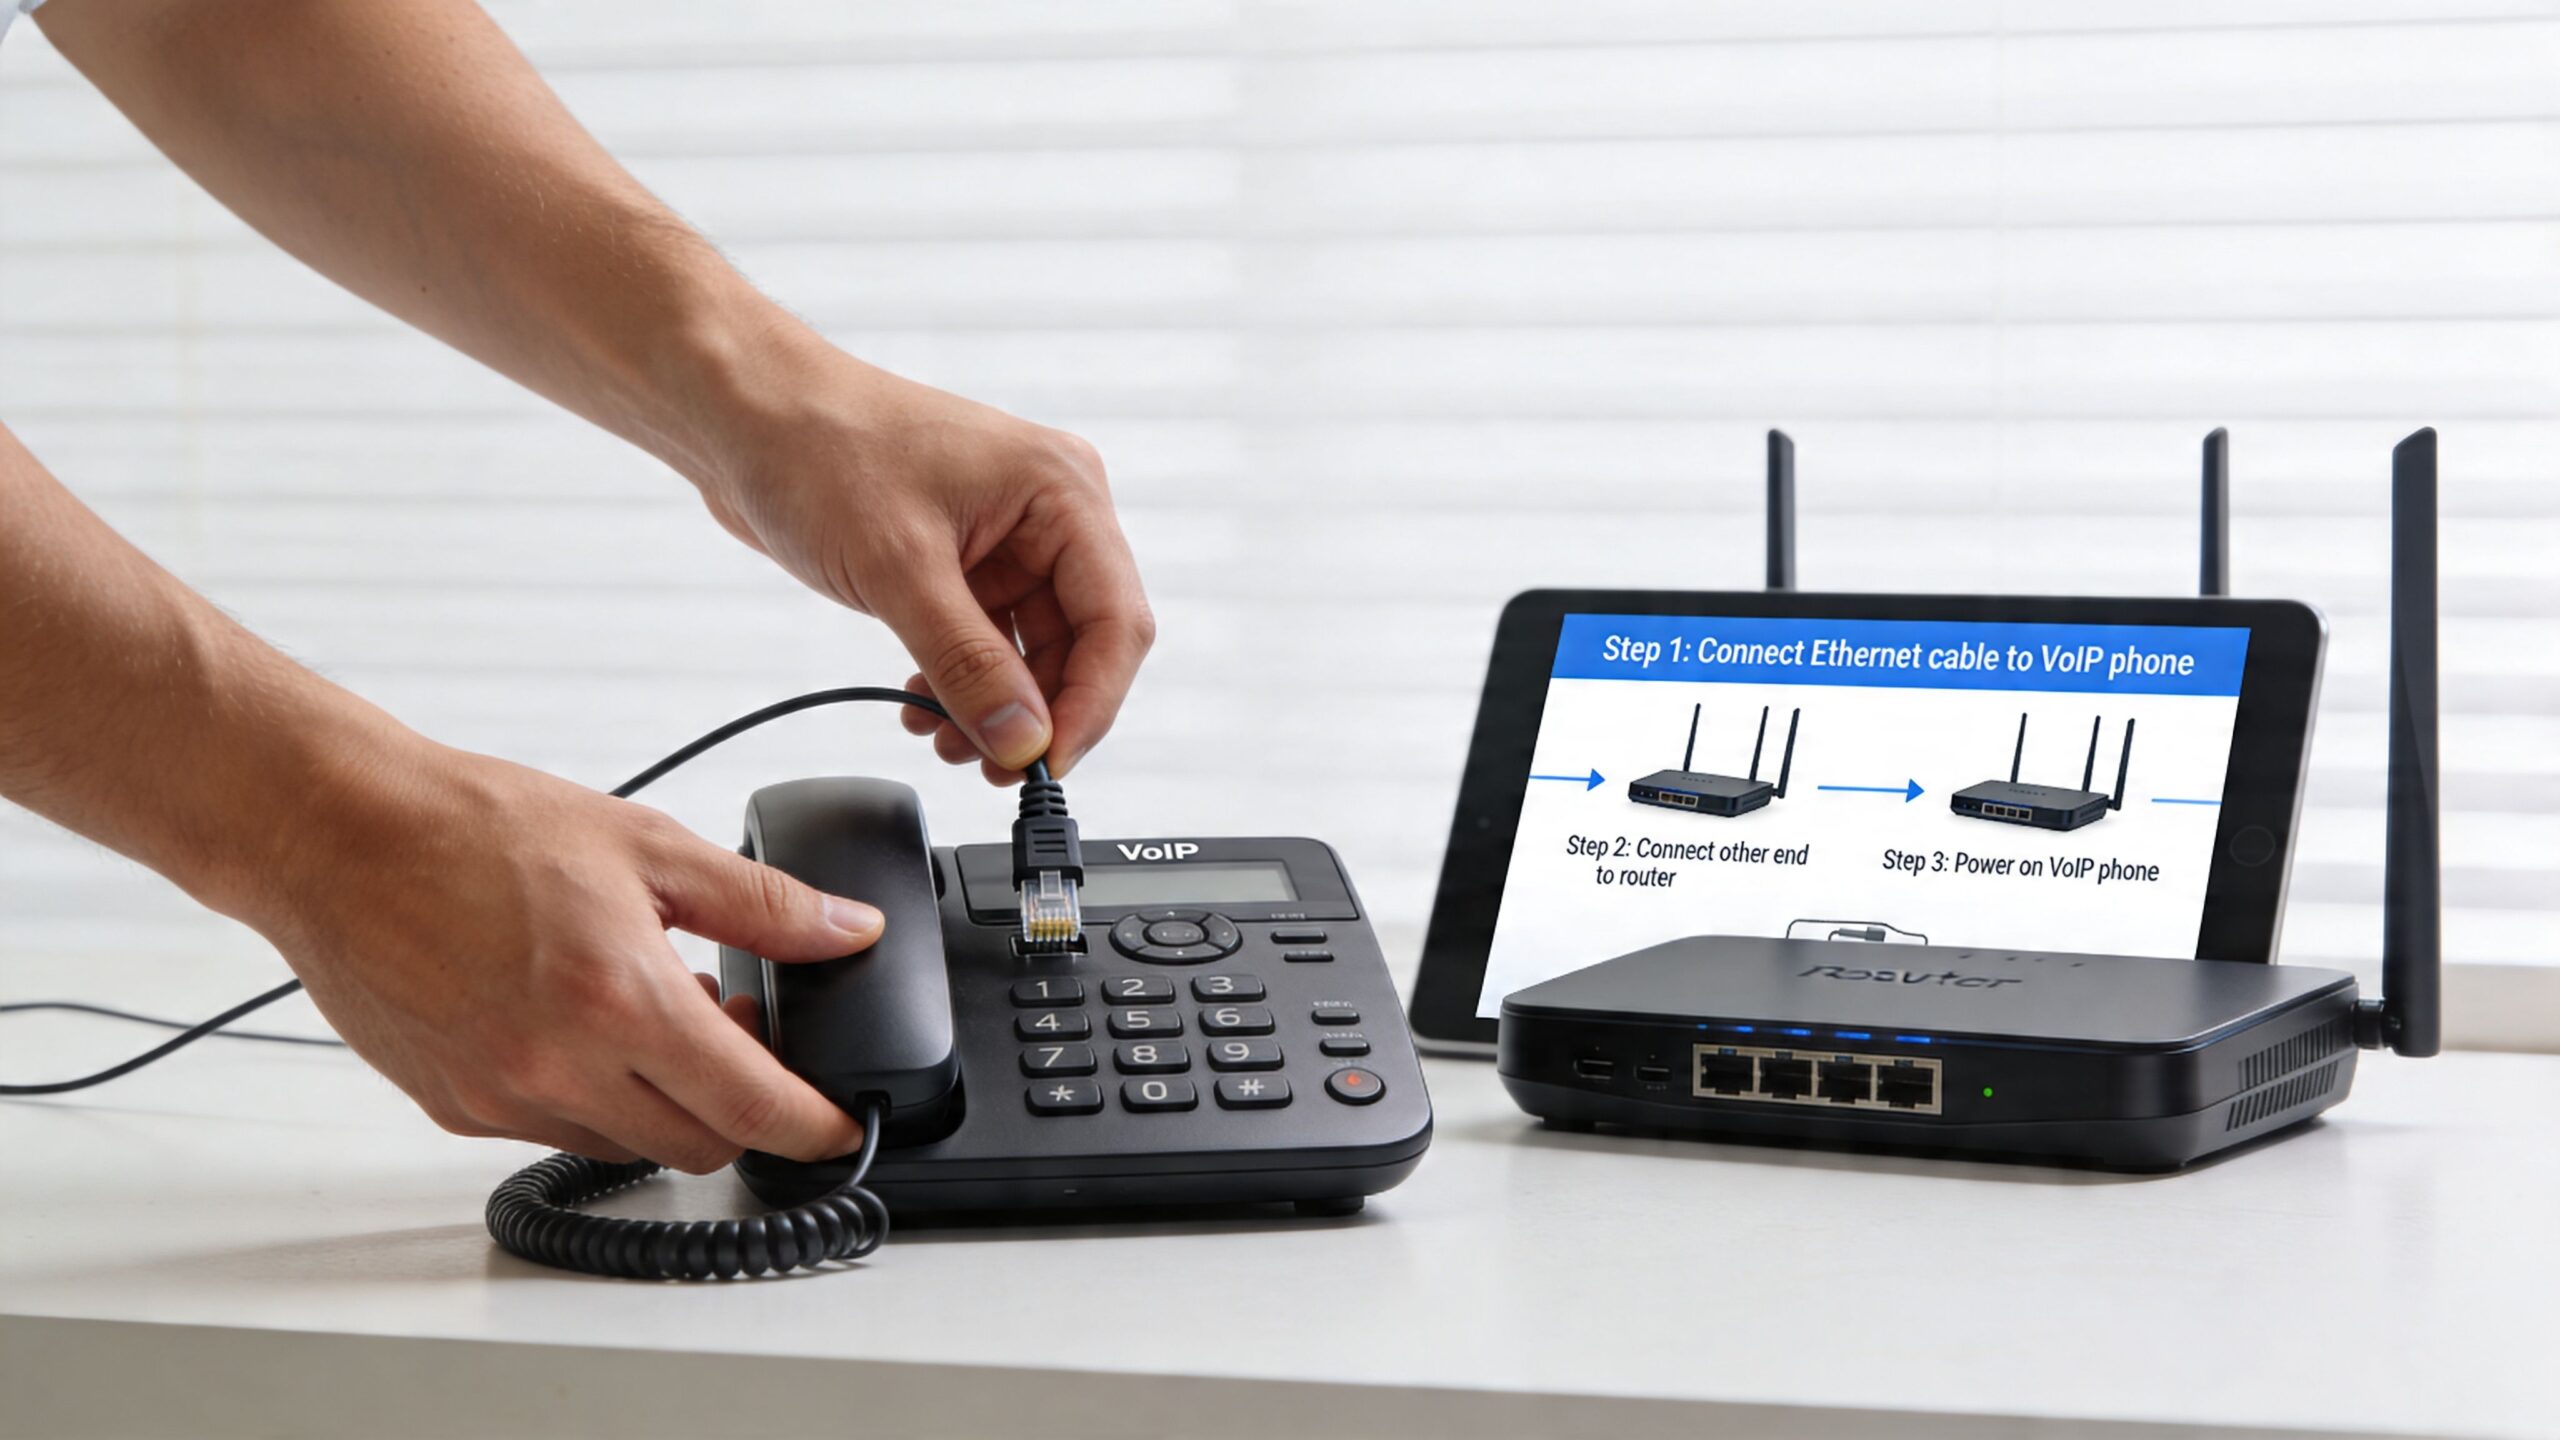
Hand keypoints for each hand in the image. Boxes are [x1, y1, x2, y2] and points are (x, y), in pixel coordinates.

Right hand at [253, 734, 878, 1171]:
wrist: (339, 837)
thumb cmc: (475, 829)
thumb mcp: (645, 846)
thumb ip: (762, 902)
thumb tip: (847, 931)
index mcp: (619, 1000)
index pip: (751, 1106)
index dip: (813, 1128)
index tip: (842, 1126)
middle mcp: (559, 1067)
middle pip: (697, 1145)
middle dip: (742, 1106)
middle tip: (739, 1029)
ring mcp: (502, 1097)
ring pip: (627, 1145)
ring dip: (665, 1102)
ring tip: (655, 1013)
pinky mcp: (455, 1108)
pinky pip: (556, 1132)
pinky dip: (594, 1097)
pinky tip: (585, 1026)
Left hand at [693, 347, 1153, 781]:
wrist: (742, 413)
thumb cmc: (818, 446)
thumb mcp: (898, 567)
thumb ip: (968, 663)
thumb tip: (1022, 740)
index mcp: (1062, 490)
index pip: (1115, 619)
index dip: (1090, 703)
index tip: (1047, 764)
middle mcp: (1048, 511)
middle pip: (1082, 641)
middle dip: (1038, 711)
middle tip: (992, 768)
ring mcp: (1006, 536)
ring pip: (1032, 649)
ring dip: (995, 705)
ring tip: (946, 743)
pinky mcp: (963, 558)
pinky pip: (987, 639)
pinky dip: (961, 681)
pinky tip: (923, 708)